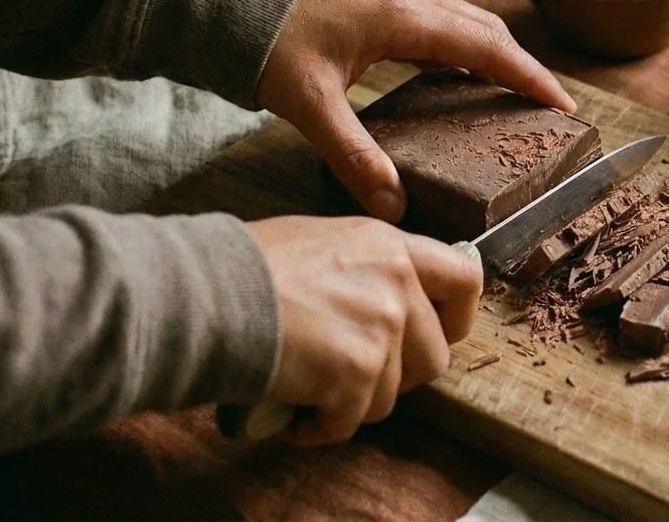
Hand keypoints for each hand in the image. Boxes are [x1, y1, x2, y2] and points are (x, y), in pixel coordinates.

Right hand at [248, 215, 483, 445]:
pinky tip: (292, 414)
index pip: (465, 279)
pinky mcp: (357, 372)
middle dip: (396, 378)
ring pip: (390, 395)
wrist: (203, 295)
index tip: (439, 336)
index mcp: (389, 245)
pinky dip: (320, 427)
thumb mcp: (320, 241)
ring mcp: (382, 327)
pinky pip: (351, 421)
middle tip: (353, 377)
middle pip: (433, 356)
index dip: (457, 319)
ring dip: (350, 403)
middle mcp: (397, 282)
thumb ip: (365, 267)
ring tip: (309, 390)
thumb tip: (383, 299)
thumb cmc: (244, 267)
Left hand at [258, 0, 575, 220]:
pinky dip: (464, 52)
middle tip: (550, 107)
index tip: (563, 105)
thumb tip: (391, 207)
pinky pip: (440, 27)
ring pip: (465, 24)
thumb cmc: (265, 41)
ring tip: (515, 96)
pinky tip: (460, 82)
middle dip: (523, 67)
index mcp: (403, 16)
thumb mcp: (310, 104)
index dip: (529, 76)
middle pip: (486, 30)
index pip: (487, 47)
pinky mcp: (379, 5)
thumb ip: (353, 156)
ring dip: (496, 56)